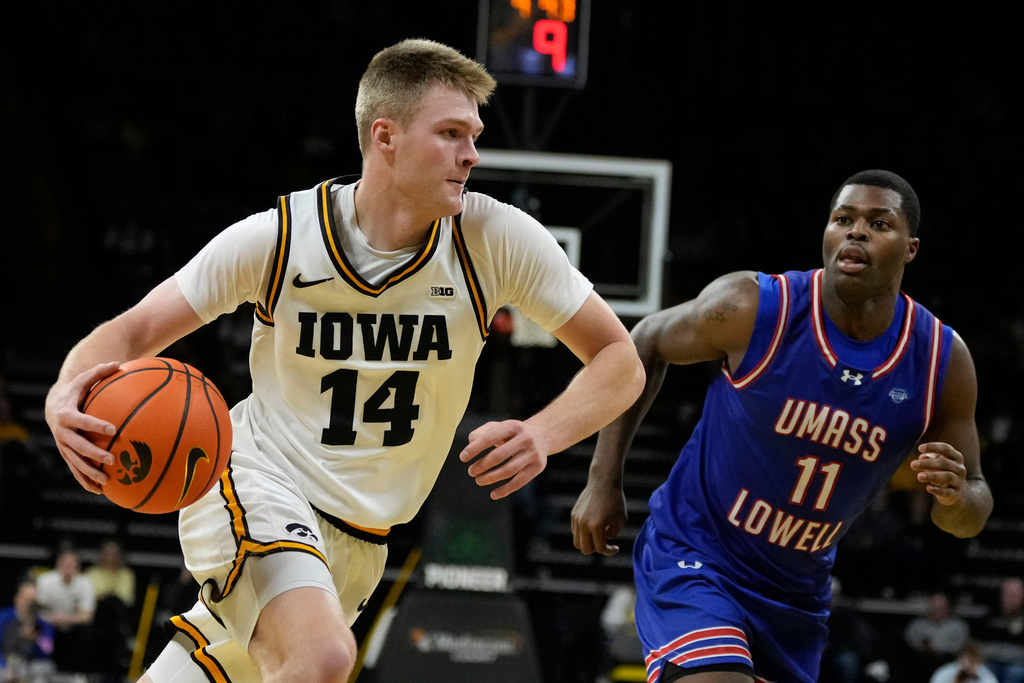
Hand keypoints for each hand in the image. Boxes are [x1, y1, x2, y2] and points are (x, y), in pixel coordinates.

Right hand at [45, 362, 120, 492]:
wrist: (54, 405)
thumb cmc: (76, 390)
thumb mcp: (84, 379)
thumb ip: (100, 372)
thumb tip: (119, 363)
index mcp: (67, 414)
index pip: (82, 421)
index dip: (96, 425)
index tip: (113, 430)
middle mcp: (62, 432)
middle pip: (77, 446)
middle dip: (93, 454)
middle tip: (112, 459)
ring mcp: (63, 445)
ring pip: (75, 462)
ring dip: (89, 473)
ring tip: (106, 481)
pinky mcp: (66, 454)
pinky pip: (75, 470)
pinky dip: (85, 481)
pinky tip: (99, 491)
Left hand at [459, 420, 547, 499]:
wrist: (543, 435)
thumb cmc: (513, 433)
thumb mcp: (499, 426)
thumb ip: (482, 433)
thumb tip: (471, 445)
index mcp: (513, 426)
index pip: (490, 437)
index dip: (475, 448)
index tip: (463, 458)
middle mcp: (525, 439)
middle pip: (499, 455)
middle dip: (482, 465)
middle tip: (471, 471)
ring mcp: (533, 454)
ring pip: (509, 470)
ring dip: (491, 478)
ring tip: (479, 480)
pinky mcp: (538, 467)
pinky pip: (519, 481)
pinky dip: (505, 490)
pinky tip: (493, 494)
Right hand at [571, 478, 625, 555]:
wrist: (604, 481)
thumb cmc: (616, 500)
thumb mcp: (621, 519)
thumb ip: (613, 533)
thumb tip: (604, 539)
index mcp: (596, 526)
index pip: (600, 548)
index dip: (609, 551)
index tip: (616, 547)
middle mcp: (583, 524)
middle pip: (585, 549)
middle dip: (596, 549)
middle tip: (605, 542)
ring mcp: (577, 519)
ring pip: (577, 542)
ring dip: (588, 543)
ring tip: (598, 536)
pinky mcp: (574, 514)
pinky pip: (576, 531)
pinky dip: (584, 534)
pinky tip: (594, 526)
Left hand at [911, 442, 966, 504]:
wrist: (957, 491)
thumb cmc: (943, 472)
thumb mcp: (936, 463)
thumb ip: (929, 458)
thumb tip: (922, 457)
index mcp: (956, 457)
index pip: (946, 448)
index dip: (933, 447)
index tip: (920, 448)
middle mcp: (960, 468)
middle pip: (944, 463)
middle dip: (928, 463)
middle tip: (913, 464)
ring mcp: (959, 481)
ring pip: (947, 476)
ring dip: (932, 476)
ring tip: (919, 476)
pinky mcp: (955, 494)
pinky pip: (948, 492)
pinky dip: (938, 490)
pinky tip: (928, 488)